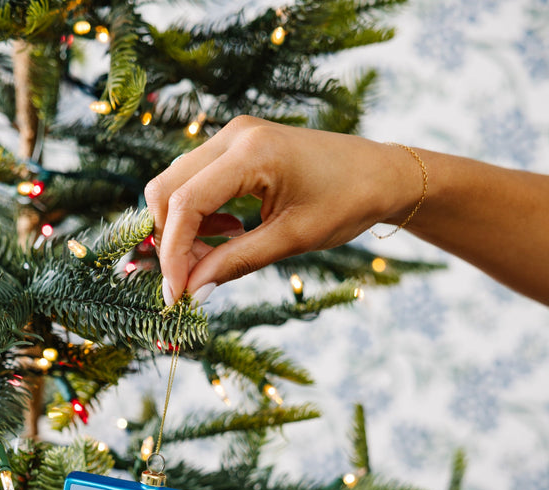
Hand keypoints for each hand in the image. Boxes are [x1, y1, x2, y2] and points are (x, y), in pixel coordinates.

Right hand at [144, 116, 418, 303]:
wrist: (382, 174)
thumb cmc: (347, 203)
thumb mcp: (292, 240)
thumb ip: (236, 263)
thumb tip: (192, 291)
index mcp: (252, 152)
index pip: (186, 204)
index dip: (174, 253)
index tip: (176, 294)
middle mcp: (234, 135)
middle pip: (167, 189)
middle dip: (171, 241)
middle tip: (193, 279)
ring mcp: (232, 137)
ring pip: (175, 185)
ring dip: (183, 229)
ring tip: (214, 258)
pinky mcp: (235, 146)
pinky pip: (195, 181)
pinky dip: (198, 215)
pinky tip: (229, 233)